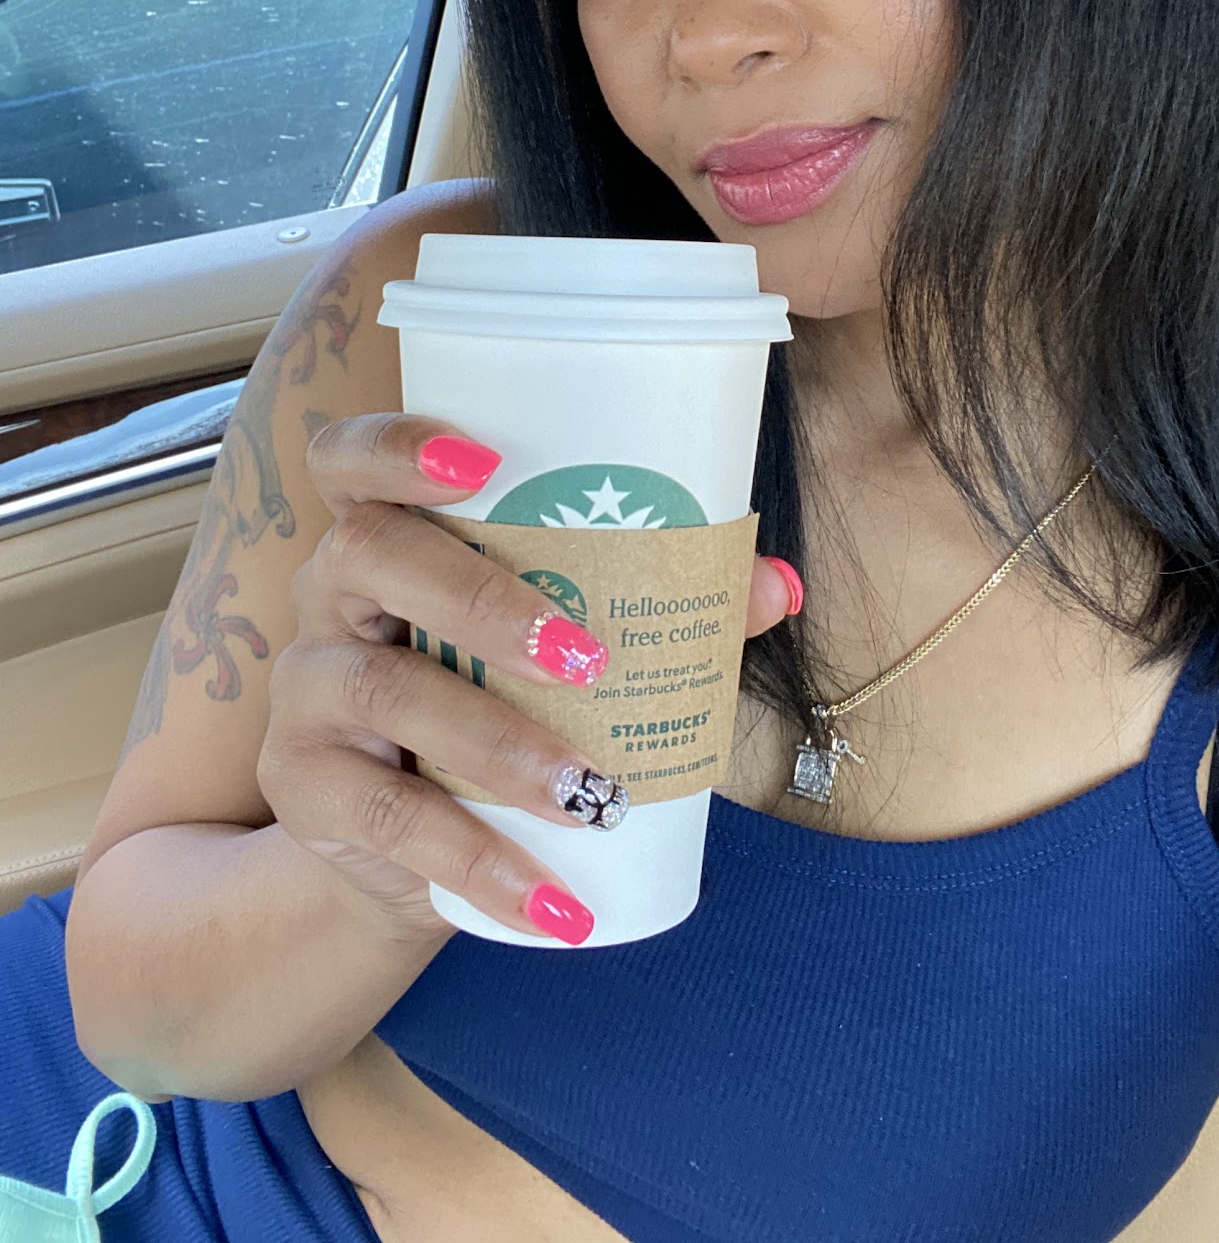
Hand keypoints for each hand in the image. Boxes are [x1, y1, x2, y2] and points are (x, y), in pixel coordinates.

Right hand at [257, 414, 795, 946]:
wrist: (407, 847)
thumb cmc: (499, 702)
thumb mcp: (563, 648)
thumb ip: (666, 604)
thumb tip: (779, 582)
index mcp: (393, 532)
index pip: (353, 458)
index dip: (400, 444)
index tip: (482, 461)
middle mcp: (332, 594)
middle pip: (371, 554)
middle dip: (481, 597)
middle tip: (586, 657)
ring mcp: (308, 691)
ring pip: (385, 691)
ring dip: (499, 742)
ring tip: (592, 793)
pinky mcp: (307, 790)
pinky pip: (388, 820)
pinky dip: (481, 860)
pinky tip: (553, 905)